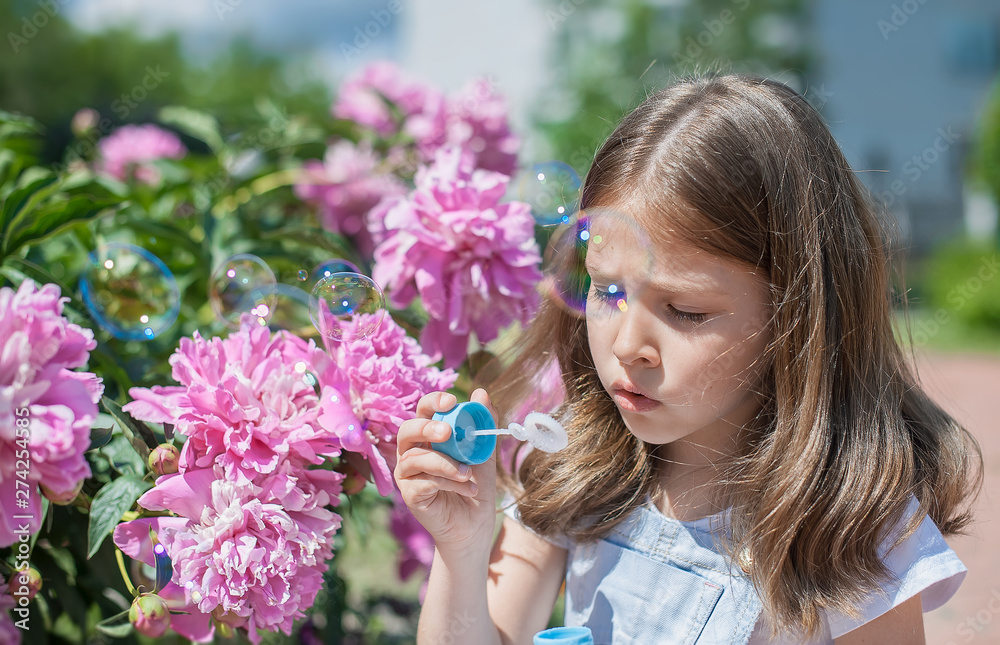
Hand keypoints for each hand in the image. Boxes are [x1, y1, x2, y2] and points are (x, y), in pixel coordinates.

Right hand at [395, 389, 497, 557]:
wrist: (475, 524)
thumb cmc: (475, 485)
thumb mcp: (483, 451)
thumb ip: (483, 423)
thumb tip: (481, 393)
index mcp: (428, 436)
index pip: (422, 411)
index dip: (432, 402)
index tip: (451, 402)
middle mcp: (412, 452)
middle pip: (407, 430)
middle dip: (427, 428)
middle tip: (448, 433)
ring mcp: (407, 474)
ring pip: (416, 458)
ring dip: (446, 464)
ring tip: (469, 475)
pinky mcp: (410, 495)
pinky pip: (424, 481)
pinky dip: (449, 483)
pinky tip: (467, 490)